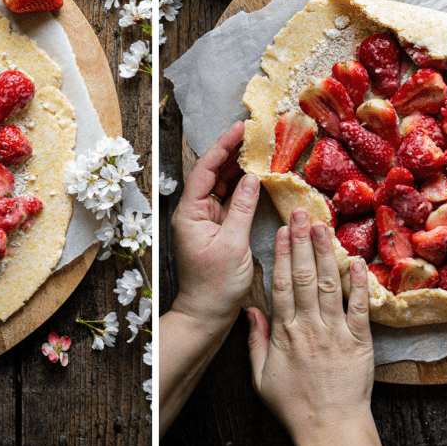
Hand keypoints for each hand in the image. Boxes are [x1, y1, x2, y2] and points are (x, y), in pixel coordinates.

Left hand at [171, 120, 260, 326]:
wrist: (206, 317)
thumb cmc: (216, 285)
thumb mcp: (233, 244)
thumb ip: (243, 208)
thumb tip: (252, 177)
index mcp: (190, 212)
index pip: (205, 169)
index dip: (222, 146)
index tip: (239, 128)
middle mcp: (194, 212)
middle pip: (212, 173)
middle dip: (231, 152)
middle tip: (253, 133)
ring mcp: (205, 220)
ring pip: (222, 185)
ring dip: (238, 168)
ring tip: (257, 149)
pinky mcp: (217, 229)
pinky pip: (229, 201)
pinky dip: (242, 188)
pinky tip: (256, 177)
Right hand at [247, 212, 392, 445]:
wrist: (330, 429)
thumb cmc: (294, 406)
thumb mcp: (261, 378)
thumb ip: (255, 342)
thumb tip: (250, 310)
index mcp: (285, 333)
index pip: (282, 285)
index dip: (281, 255)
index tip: (281, 230)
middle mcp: (310, 327)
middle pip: (304, 276)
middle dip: (302, 242)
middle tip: (301, 213)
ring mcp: (336, 332)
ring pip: (330, 284)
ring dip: (326, 253)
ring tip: (324, 226)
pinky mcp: (360, 342)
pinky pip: (359, 307)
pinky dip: (359, 283)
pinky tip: (357, 260)